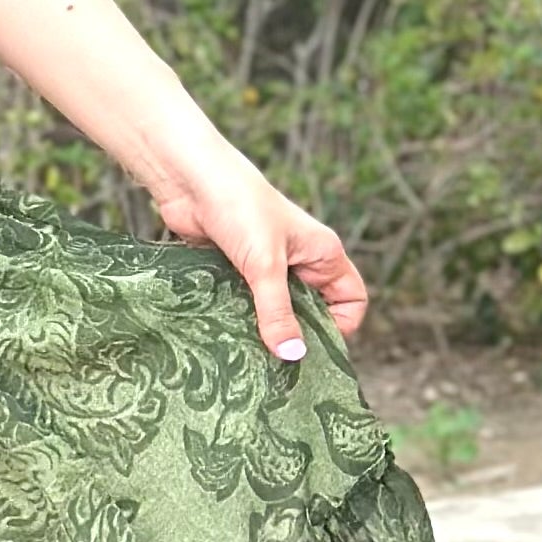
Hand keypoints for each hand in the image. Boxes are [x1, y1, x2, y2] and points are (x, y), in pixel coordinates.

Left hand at [142, 132, 368, 358]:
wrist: (190, 180)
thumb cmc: (239, 207)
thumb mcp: (265, 265)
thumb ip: (277, 311)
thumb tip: (292, 355)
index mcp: (322, 254)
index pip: (351, 300)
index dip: (341, 325)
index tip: (312, 346)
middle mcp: (299, 261)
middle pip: (312, 311)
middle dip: (297, 334)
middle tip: (277, 361)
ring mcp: (266, 267)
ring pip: (275, 310)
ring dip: (263, 328)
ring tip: (249, 352)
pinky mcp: (235, 270)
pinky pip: (244, 304)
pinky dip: (238, 318)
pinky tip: (226, 333)